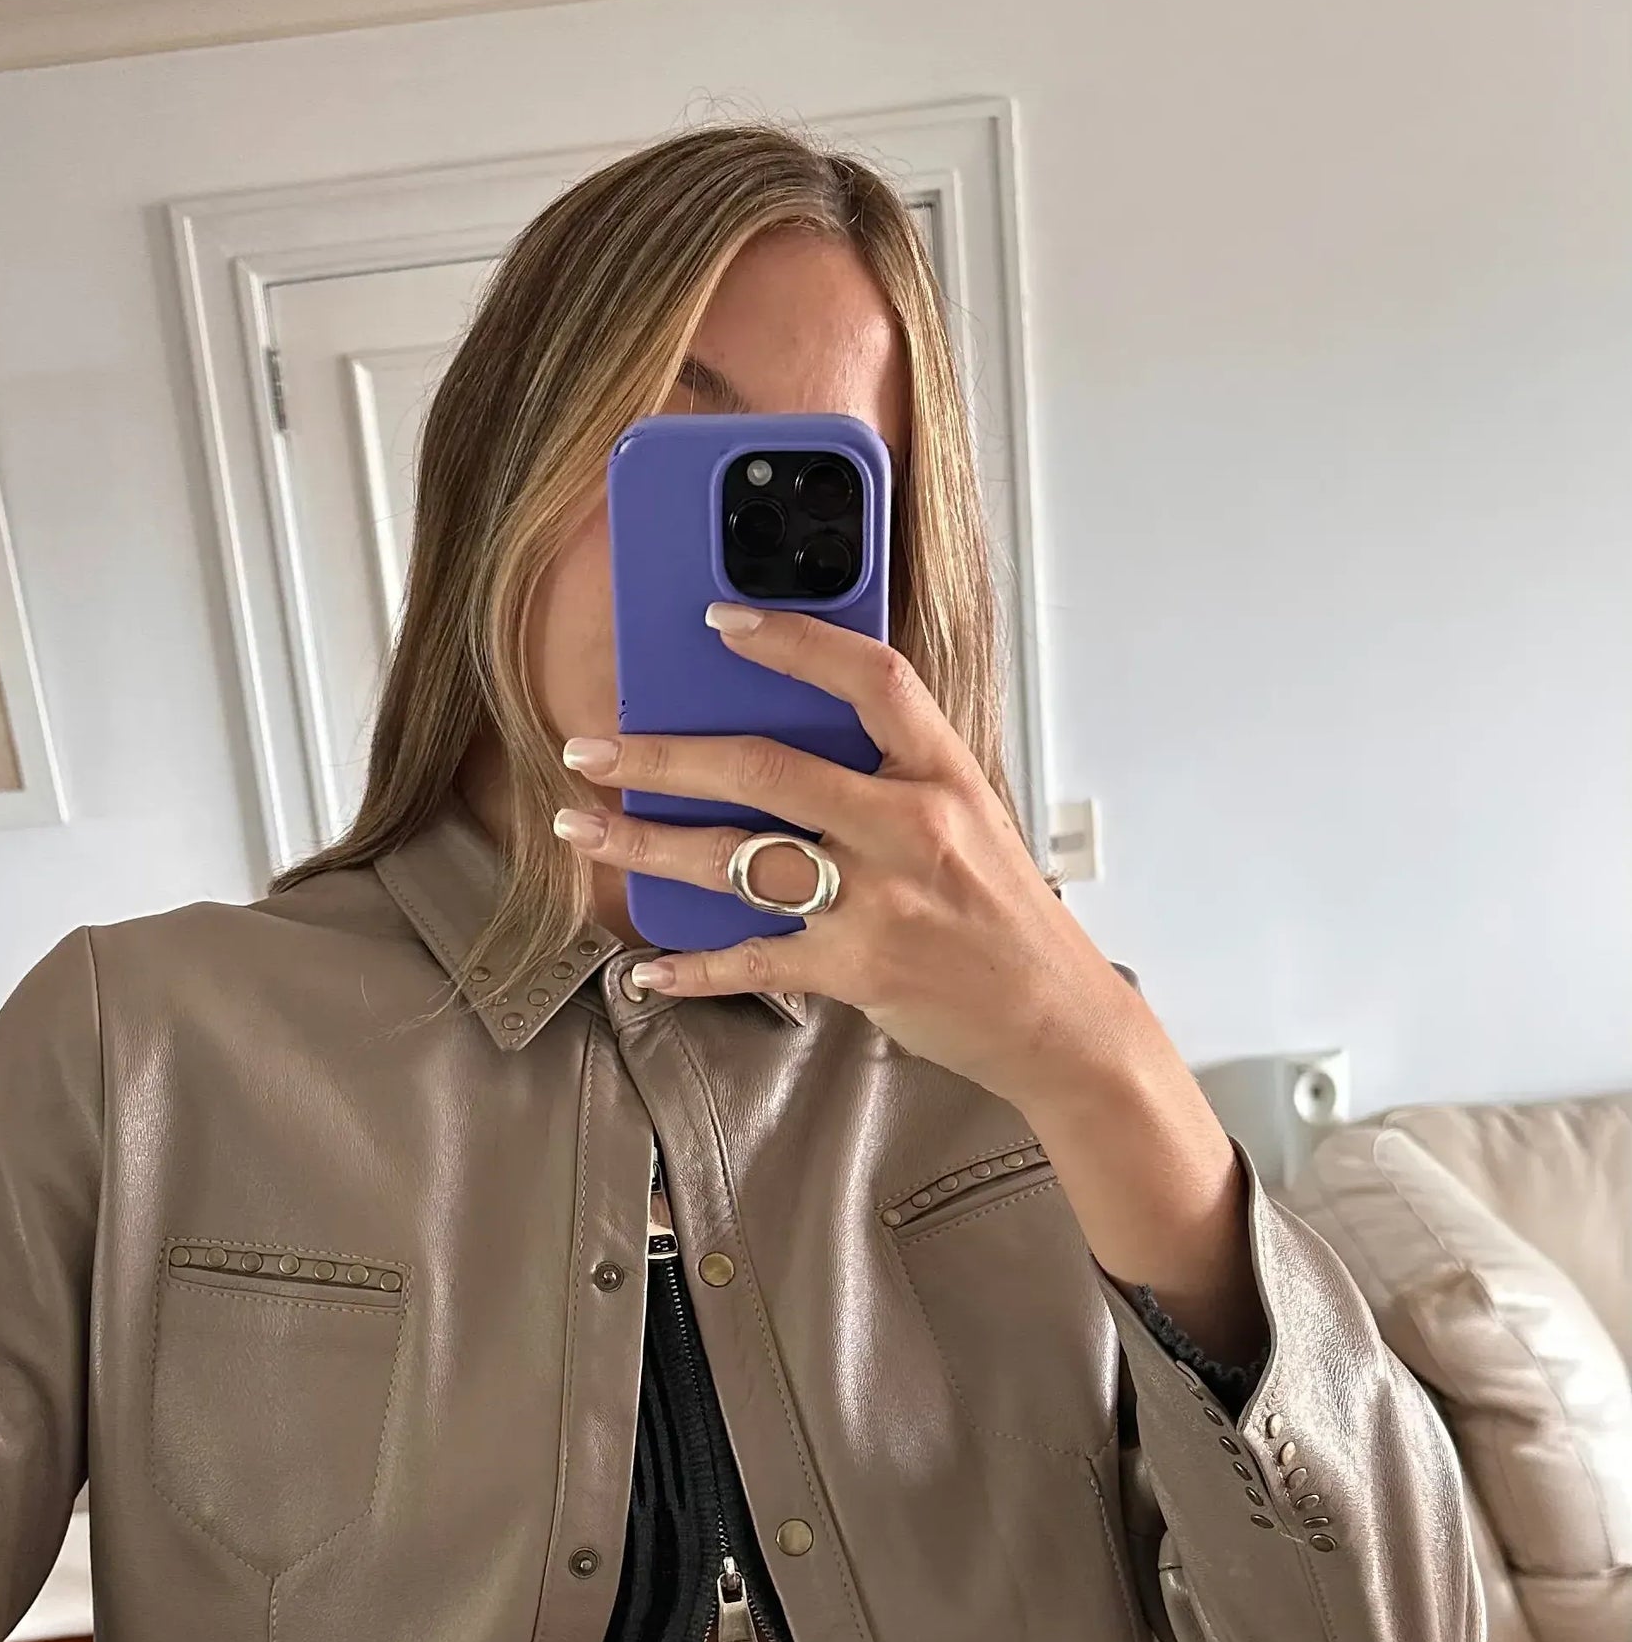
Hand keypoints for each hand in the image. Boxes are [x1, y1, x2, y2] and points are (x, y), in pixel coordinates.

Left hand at [554, 603, 1142, 1104]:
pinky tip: (645, 968)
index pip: (871, 679)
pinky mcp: (857, 969)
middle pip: (765, 769)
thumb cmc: (1004, 918)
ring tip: (585, 831)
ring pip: (738, 860)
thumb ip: (894, 779)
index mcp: (943, 774)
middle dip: (664, 755)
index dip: (794, 641)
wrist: (1057, 1018)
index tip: (721, 623)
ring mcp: (880, 900)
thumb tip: (794, 742)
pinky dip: (691, 968)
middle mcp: (908, 828)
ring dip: (647, 844)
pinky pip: (753, 960)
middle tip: (594, 748)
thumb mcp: (969, 820)